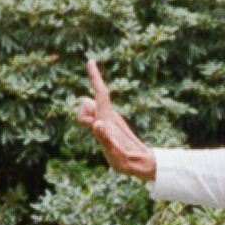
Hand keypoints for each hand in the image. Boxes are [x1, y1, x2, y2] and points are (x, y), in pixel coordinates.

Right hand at [74, 59, 155, 179]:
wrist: (141, 164)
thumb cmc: (128, 161)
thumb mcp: (116, 154)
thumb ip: (105, 139)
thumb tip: (97, 123)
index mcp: (109, 120)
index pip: (101, 94)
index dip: (95, 78)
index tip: (90, 61)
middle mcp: (109, 115)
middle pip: (87, 101)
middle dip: (82, 111)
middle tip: (92, 129)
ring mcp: (108, 119)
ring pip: (87, 108)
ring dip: (84, 119)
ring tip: (98, 135)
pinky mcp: (107, 124)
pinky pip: (92, 115)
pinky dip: (88, 122)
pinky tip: (97, 134)